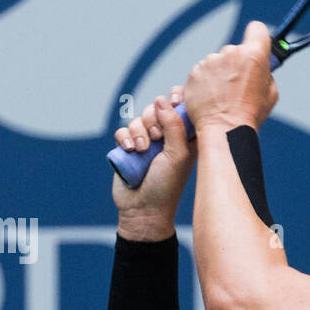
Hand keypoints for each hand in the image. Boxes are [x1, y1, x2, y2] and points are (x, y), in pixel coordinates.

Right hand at [112, 85, 195, 236]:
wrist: (143, 210)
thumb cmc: (167, 186)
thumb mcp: (177, 155)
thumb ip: (173, 125)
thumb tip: (162, 99)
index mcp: (186, 137)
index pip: (184, 106)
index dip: (178, 99)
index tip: (175, 101)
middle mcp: (167, 137)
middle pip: (157, 107)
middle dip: (154, 118)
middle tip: (156, 137)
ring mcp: (147, 141)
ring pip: (139, 118)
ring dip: (138, 131)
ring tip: (142, 150)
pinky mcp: (128, 148)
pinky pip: (123, 130)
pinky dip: (125, 137)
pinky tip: (129, 150)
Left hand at [183, 20, 278, 133]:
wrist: (223, 129)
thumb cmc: (249, 114)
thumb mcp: (270, 93)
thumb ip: (266, 73)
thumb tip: (261, 68)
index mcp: (254, 55)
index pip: (257, 29)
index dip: (257, 37)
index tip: (256, 45)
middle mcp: (231, 53)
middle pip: (235, 49)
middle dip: (237, 64)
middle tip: (239, 86)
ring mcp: (210, 62)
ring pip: (217, 62)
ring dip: (220, 74)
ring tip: (223, 96)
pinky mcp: (195, 72)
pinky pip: (203, 72)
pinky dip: (206, 83)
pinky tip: (211, 98)